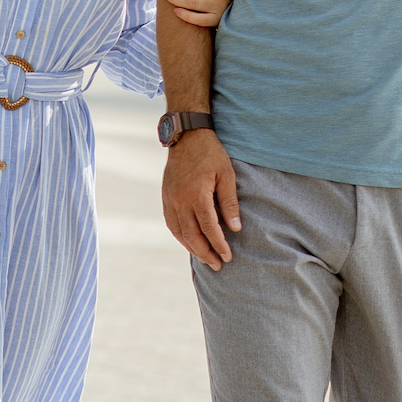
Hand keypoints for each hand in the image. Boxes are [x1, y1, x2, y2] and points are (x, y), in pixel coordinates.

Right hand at [161, 129, 240, 269]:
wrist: (186, 136)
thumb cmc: (211, 154)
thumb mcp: (227, 175)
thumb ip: (230, 203)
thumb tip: (235, 228)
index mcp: (197, 194)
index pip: (209, 228)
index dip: (219, 245)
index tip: (228, 256)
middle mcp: (180, 199)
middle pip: (192, 235)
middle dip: (205, 253)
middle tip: (218, 265)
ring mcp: (170, 199)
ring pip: (179, 232)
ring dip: (192, 248)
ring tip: (205, 258)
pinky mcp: (166, 196)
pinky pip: (171, 222)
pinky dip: (180, 236)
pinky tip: (189, 242)